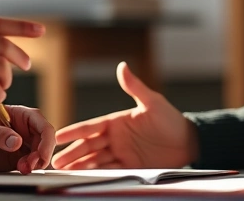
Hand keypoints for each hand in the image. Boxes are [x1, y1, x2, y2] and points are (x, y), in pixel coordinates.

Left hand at [0, 106, 55, 173]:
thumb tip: (17, 141)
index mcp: (14, 114)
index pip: (38, 120)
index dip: (45, 135)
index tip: (41, 151)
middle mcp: (20, 128)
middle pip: (44, 137)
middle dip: (43, 151)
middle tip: (32, 164)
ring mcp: (19, 145)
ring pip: (40, 152)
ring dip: (38, 161)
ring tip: (23, 168)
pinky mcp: (15, 160)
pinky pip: (32, 164)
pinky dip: (31, 168)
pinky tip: (21, 170)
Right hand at [52, 62, 197, 169]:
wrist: (189, 143)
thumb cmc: (171, 120)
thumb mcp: (152, 102)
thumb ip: (135, 86)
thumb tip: (122, 66)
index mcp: (116, 121)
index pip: (90, 127)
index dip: (74, 131)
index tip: (58, 135)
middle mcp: (115, 138)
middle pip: (88, 146)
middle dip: (71, 153)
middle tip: (54, 160)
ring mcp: (121, 153)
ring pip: (95, 160)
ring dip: (79, 165)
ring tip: (63, 171)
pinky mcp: (130, 166)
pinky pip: (109, 171)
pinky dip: (95, 174)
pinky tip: (83, 177)